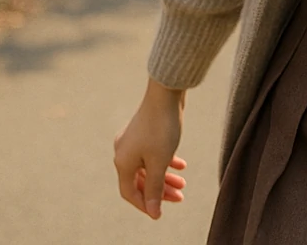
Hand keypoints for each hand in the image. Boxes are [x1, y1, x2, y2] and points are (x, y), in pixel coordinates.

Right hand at [113, 81, 187, 219]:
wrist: (165, 94)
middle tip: (180, 197)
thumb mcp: (159, 163)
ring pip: (147, 167)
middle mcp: (123, 152)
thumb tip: (153, 213)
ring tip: (183, 183)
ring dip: (164, 177)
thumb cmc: (161, 128)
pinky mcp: (143, 132)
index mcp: (122, 162)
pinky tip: (181, 164)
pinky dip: (165, 161)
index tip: (160, 213)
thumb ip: (154, 189)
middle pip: (139, 180)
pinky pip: (152, 153)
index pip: (129, 192)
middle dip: (159, 191)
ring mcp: (132, 141)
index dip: (145, 205)